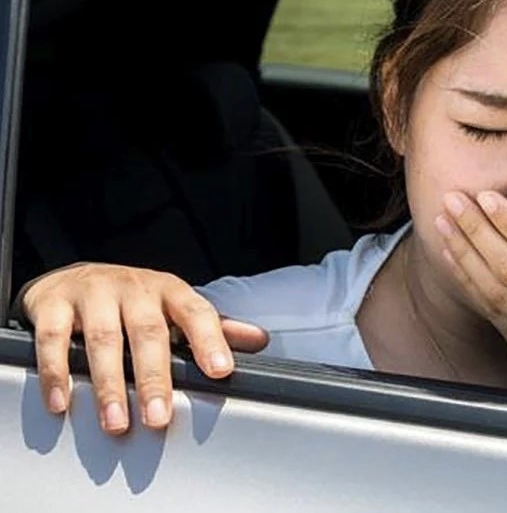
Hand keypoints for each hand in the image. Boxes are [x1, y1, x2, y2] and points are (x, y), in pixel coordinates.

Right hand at [20, 262, 267, 434]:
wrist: (74, 277)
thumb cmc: (134, 301)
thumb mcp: (175, 309)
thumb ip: (214, 328)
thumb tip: (259, 340)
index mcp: (170, 291)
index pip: (197, 313)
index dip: (210, 340)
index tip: (221, 371)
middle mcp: (135, 289)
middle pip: (148, 333)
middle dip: (155, 378)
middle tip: (159, 417)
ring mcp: (94, 293)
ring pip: (103, 339)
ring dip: (109, 384)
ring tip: (116, 421)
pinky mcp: (54, 303)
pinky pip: (54, 339)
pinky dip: (57, 372)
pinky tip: (63, 401)